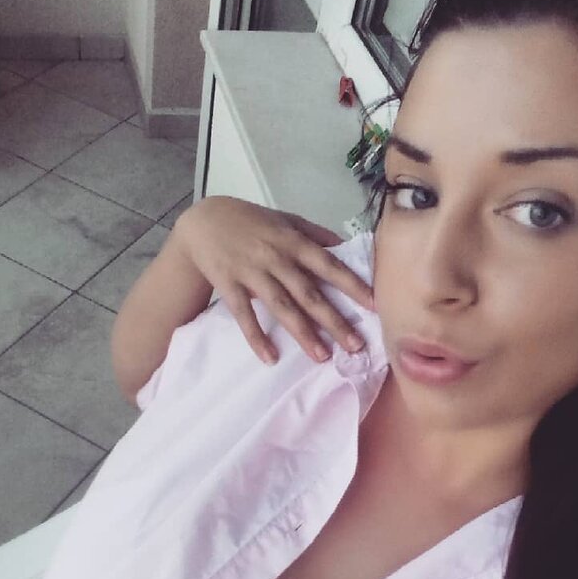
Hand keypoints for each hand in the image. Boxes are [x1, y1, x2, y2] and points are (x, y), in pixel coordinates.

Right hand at [171, 196, 375, 365]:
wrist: (204, 222)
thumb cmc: (251, 221)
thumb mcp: (287, 220)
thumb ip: (317, 235)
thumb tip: (348, 246)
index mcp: (294, 242)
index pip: (330, 266)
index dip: (352, 285)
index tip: (373, 305)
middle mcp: (277, 258)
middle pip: (310, 294)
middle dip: (334, 321)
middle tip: (355, 346)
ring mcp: (253, 274)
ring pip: (282, 308)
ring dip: (303, 334)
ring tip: (322, 357)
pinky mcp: (230, 287)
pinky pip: (245, 316)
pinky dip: (257, 338)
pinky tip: (271, 358)